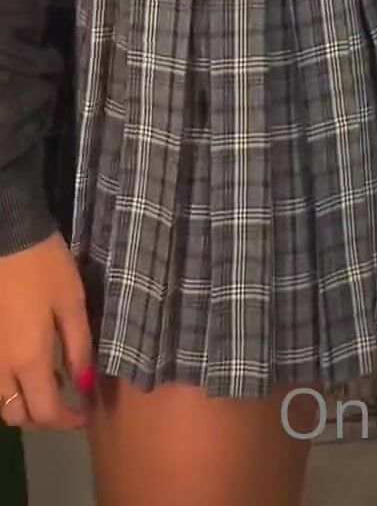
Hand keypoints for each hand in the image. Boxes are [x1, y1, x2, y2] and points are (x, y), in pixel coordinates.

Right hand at [0, 231, 94, 429]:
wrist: (7, 237)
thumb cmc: (44, 267)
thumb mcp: (72, 303)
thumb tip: (84, 385)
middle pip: (17, 416)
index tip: (86, 414)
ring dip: (24, 404)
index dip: (67, 421)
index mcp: (28, 360)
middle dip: (44, 419)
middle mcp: (1, 368)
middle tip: (69, 404)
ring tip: (51, 382)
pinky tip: (29, 365)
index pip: (45, 412)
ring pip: (1, 402)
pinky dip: (10, 386)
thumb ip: (78, 347)